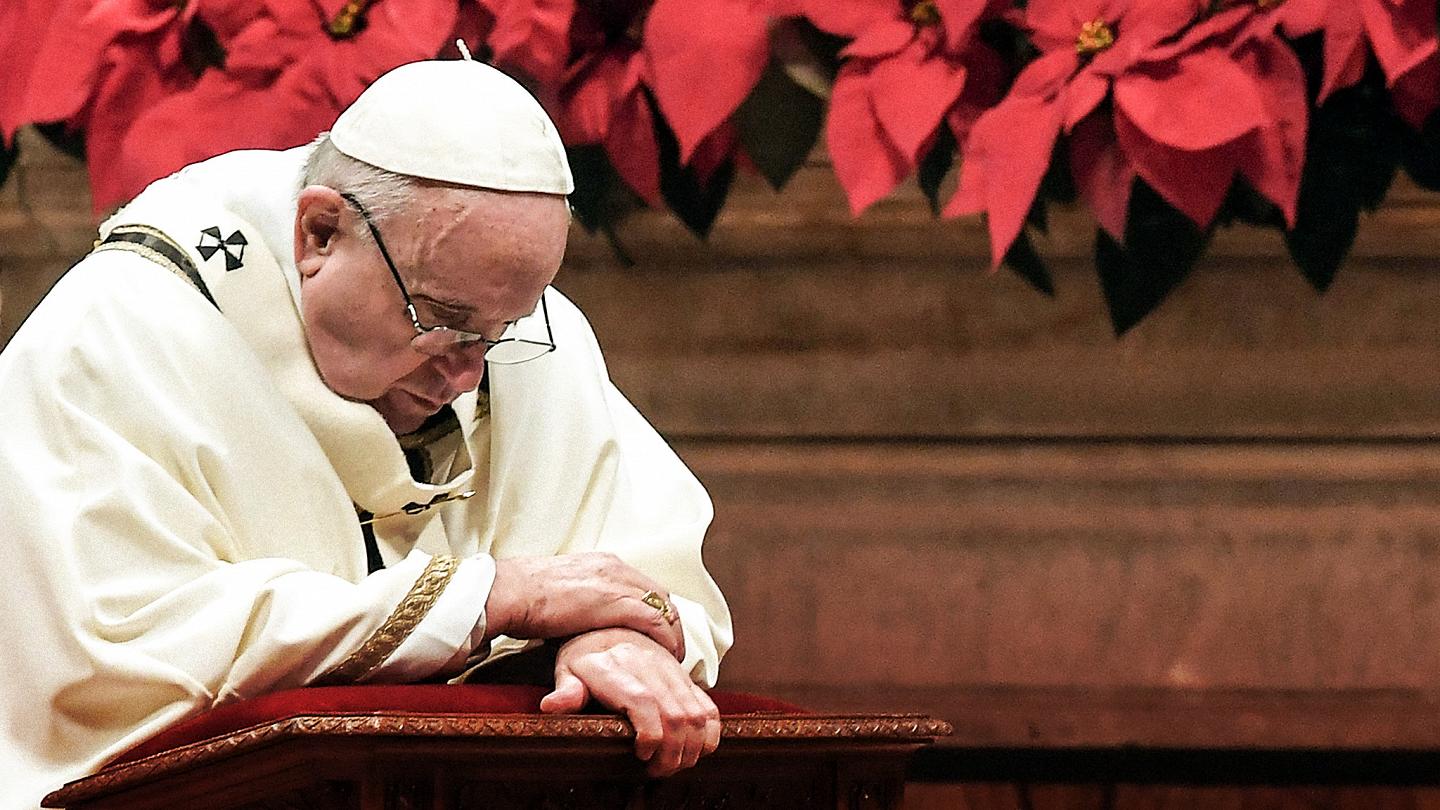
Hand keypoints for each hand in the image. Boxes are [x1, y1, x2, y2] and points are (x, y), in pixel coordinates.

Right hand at [485, 553, 684, 659]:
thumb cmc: (524, 596)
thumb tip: (582, 620)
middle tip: (671, 646)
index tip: (658, 632)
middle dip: (670, 621)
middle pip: (659, 594)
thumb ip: (581, 601)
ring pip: (663, 606)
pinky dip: (665, 638)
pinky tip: (666, 655)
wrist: (510, 591)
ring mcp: (617, 582)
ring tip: (673, 656)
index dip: (656, 610)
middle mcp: (616, 567)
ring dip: (672, 633)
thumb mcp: (562, 592)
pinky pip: (654, 621)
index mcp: (604, 563)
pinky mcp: (615, 602)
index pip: (643, 585)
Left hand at [539, 628, 719, 776]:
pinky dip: (708, 734)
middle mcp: (649, 666)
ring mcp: (672, 671)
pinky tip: (694, 750)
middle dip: (672, 753)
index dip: (650, 735)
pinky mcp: (685, 677)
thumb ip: (566, 690)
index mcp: (617, 667)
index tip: (641, 755)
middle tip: (657, 770)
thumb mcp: (568, 669)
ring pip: (696, 714)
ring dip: (691, 748)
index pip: (644, 701)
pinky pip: (708, 707)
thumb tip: (551, 706)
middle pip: (676, 715)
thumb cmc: (586, 654)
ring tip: (673, 764)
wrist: (610, 624)